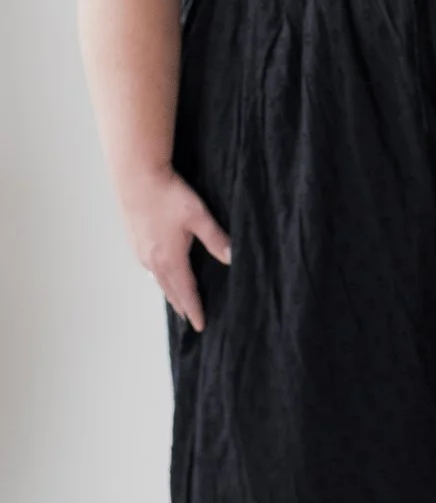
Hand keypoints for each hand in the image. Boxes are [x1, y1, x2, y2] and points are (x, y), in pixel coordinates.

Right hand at [120, 167, 230, 329]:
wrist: (136, 177)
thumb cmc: (168, 195)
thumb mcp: (198, 216)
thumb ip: (216, 239)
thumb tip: (232, 258)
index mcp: (170, 259)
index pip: (186, 292)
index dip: (195, 309)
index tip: (201, 325)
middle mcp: (153, 260)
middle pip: (170, 290)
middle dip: (182, 306)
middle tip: (190, 319)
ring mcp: (141, 251)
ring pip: (158, 280)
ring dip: (169, 293)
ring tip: (177, 302)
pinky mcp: (135, 241)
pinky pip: (149, 268)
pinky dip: (159, 278)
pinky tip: (161, 274)